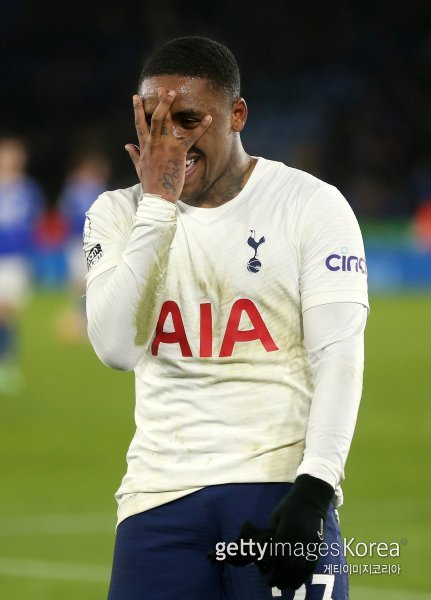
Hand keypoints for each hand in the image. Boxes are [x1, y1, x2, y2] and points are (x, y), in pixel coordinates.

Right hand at [125, 89, 211, 202]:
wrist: (159, 197)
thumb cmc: (150, 184)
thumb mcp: (139, 168)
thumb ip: (134, 154)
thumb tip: (127, 145)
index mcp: (144, 146)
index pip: (139, 124)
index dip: (137, 110)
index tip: (136, 96)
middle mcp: (153, 143)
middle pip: (154, 117)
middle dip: (158, 102)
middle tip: (164, 89)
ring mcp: (165, 146)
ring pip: (166, 121)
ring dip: (170, 106)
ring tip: (175, 92)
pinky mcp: (178, 152)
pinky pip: (191, 137)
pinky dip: (200, 127)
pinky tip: (208, 118)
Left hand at [212, 475, 333, 589]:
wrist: (312, 499)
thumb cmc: (290, 506)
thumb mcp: (276, 516)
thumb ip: (272, 534)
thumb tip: (266, 550)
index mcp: (288, 530)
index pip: (278, 552)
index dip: (269, 562)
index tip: (263, 567)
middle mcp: (301, 540)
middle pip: (290, 564)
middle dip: (279, 576)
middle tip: (271, 583)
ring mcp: (311, 545)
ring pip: (302, 569)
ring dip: (291, 580)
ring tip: (282, 586)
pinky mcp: (318, 547)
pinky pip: (311, 566)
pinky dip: (303, 577)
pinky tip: (295, 583)